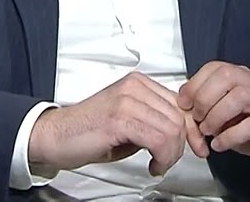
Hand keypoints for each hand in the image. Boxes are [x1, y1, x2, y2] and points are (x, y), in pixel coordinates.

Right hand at [29, 72, 208, 176]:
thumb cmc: (89, 131)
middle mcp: (134, 87)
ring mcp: (126, 101)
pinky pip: (158, 139)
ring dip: (171, 155)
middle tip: (167, 161)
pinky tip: (153, 165)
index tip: (194, 146)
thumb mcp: (130, 121)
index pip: (181, 104)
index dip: (192, 130)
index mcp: (138, 83)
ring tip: (158, 164)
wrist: (55, 136)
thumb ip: (155, 120)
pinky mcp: (119, 119)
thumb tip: (184, 132)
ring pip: (172, 129)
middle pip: (179, 117)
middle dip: (181, 146)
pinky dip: (162, 158)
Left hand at [177, 61, 249, 169]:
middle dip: (204, 98)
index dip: (195, 83)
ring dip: (216, 115)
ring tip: (207, 131)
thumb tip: (185, 107)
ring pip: (239, 96)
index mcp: (243, 76)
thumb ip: (209, 106)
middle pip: (226, 76)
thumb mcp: (227, 114)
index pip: (216, 67)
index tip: (183, 102)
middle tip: (197, 118)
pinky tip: (219, 144)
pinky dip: (230, 135)